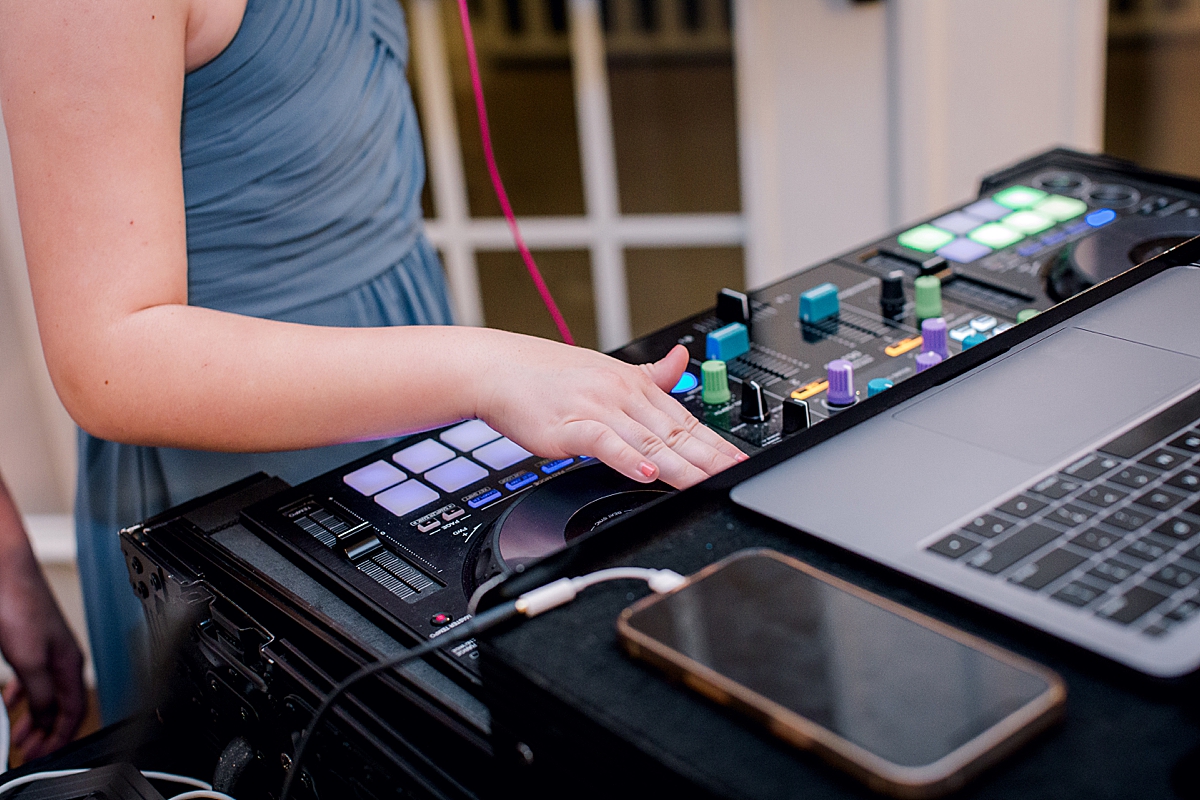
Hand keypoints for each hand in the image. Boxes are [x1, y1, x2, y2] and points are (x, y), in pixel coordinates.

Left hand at [0, 482, 85, 759]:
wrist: (6, 572)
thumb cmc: (22, 604)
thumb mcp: (29, 660)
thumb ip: (41, 692)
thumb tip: (46, 718)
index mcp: (69, 663)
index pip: (73, 711)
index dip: (59, 737)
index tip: (42, 754)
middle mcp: (60, 659)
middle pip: (59, 707)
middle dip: (45, 732)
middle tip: (27, 750)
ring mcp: (43, 651)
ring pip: (43, 695)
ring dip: (31, 718)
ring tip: (18, 734)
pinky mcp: (26, 644)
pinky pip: (28, 682)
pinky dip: (19, 699)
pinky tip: (8, 702)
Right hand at [476, 336, 746, 488]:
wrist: (499, 369)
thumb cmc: (548, 376)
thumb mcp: (607, 370)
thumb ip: (650, 375)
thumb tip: (682, 359)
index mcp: (634, 386)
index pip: (684, 418)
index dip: (714, 442)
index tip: (739, 461)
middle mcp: (621, 396)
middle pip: (673, 432)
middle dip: (708, 457)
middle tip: (734, 475)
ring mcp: (596, 409)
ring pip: (646, 441)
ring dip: (678, 465)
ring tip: (703, 481)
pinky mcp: (569, 426)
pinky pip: (604, 444)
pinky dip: (626, 459)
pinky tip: (646, 474)